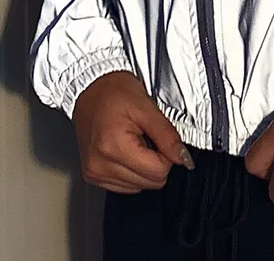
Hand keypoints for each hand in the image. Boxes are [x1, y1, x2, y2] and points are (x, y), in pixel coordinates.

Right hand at [72, 70, 195, 193]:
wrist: (90, 87)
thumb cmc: (114, 91)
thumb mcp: (146, 107)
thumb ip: (167, 135)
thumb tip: (183, 157)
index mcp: (113, 147)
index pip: (158, 172)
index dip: (167, 154)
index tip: (160, 137)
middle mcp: (100, 165)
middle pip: (150, 182)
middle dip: (156, 160)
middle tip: (147, 136)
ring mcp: (94, 173)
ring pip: (139, 187)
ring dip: (144, 166)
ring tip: (135, 140)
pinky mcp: (92, 176)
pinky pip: (125, 186)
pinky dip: (132, 170)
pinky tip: (127, 150)